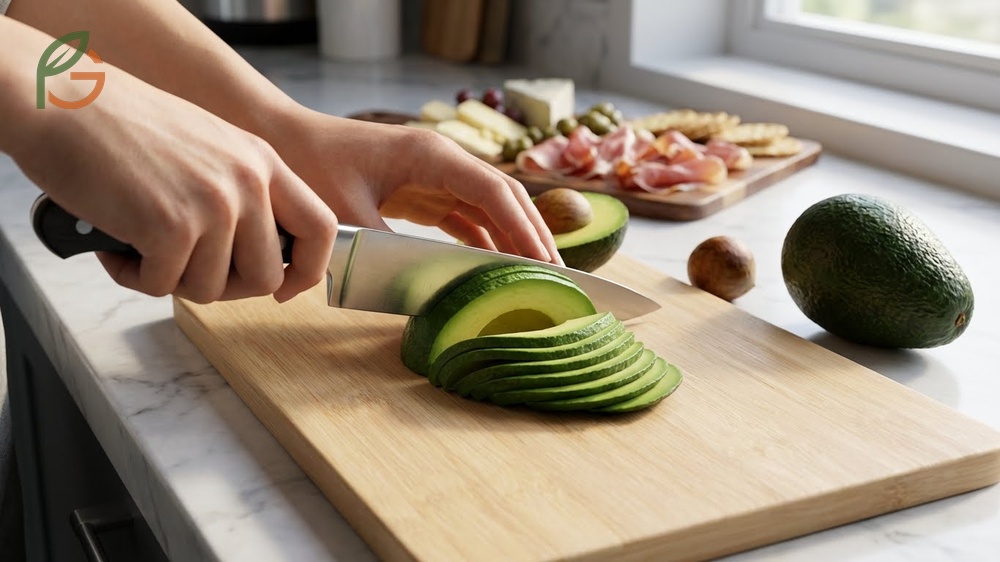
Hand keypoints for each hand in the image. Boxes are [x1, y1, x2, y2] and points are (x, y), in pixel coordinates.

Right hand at [11, 61, 337, 303]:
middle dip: (225, 287)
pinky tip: (116, 246)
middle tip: (185, 269)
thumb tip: (258, 253)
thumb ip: (243, 190)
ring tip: (143, 246)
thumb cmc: (127, 126)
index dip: (307, 271)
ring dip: (172, 280)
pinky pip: (163, 285)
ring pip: (211, 288)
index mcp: (264, 161)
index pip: (321, 228)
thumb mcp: (211, 145)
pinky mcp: (172, 226)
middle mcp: (248, 182)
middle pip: (266, 276)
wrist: (64, 101)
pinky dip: (134, 276)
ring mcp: (214, 205)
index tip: (284, 288)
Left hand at [270, 110, 562, 264]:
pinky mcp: (420, 192)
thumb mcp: (345, 210)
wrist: (282, 140)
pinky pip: (463, 217)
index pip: (493, 193)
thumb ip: (384, 246)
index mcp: (430, 155)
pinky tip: (493, 268)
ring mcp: (433, 176)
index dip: (522, 229)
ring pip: (487, 208)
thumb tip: (415, 286)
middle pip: (502, 198)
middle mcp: (440, 161)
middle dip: (530, 235)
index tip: (544, 263)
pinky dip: (481, 241)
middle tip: (554, 276)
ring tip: (532, 277)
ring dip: (510, 240)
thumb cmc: (310, 164)